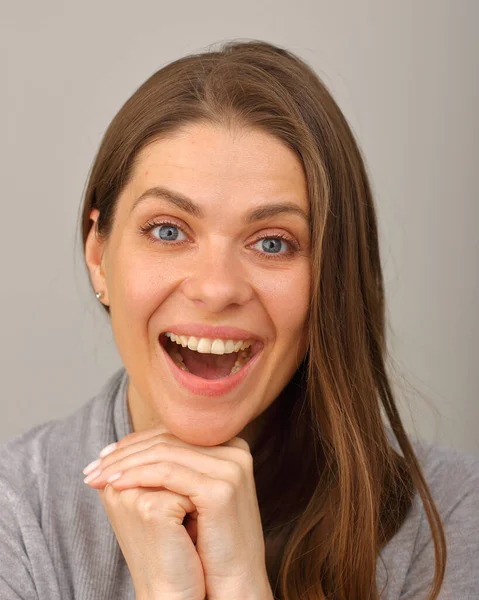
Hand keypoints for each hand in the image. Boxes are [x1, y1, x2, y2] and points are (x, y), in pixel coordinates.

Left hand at [84, 426, 272, 599]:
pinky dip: (137, 476)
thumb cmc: (207, 545)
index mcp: (229, 446)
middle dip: (125, 452)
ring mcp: (231, 467)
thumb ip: (169, 466)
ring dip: (125, 463)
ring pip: (165, 453)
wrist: (232, 586)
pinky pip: (169, 473)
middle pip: (168, 439)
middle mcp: (235, 449)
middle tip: (93, 465)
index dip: (135, 442)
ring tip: (98, 475)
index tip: (103, 455)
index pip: (173, 432)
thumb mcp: (189, 497)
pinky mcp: (221, 488)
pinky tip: (115, 484)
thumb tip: (118, 447)